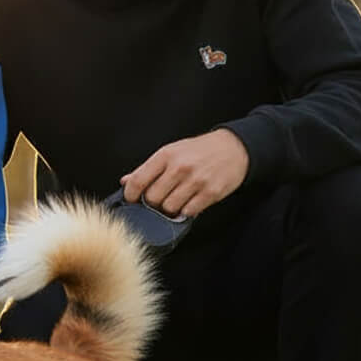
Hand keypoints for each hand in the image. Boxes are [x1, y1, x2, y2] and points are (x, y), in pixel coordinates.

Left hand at [120, 130, 248, 217]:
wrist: (233, 148)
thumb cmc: (200, 150)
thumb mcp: (172, 151)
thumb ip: (148, 168)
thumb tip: (126, 181)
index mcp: (166, 155)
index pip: (138, 180)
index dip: (130, 194)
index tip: (131, 199)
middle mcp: (179, 167)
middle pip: (152, 198)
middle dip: (152, 203)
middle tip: (159, 199)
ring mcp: (195, 181)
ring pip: (169, 208)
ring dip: (169, 209)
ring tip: (175, 201)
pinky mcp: (210, 193)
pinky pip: (188, 212)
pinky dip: (185, 211)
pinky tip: (188, 203)